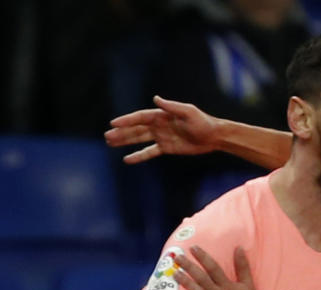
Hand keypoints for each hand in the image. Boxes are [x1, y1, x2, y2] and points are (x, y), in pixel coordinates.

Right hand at [104, 95, 218, 163]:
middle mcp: (159, 125)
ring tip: (110, 143)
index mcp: (162, 115)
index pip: (140, 117)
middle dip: (122, 132)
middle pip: (136, 129)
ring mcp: (161, 137)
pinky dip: (138, 156)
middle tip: (107, 135)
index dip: (127, 120)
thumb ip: (171, 107)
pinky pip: (149, 152)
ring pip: (139, 139)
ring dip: (125, 141)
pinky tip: (127, 159)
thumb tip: (156, 99)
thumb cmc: (202, 122)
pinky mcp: (166, 148)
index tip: (113, 123)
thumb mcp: (188, 112)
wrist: (214, 136)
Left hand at [174, 246, 263, 289]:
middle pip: (201, 278)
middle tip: (177, 257)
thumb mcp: (249, 285)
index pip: (213, 268)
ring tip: (175, 273)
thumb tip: (239, 248)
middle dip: (188, 266)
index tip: (193, 248)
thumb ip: (243, 267)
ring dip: (185, 283)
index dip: (202, 257)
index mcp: (227, 286)